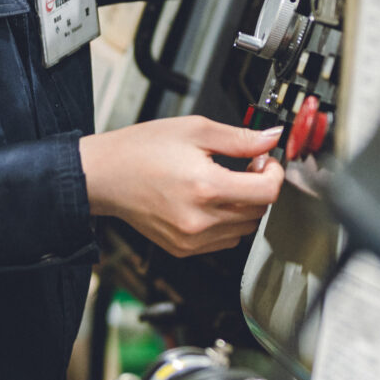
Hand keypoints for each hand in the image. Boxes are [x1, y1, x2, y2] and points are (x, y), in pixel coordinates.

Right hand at [79, 117, 285, 256]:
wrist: (106, 175)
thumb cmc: (142, 150)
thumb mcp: (195, 130)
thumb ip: (240, 138)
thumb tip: (270, 139)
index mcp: (206, 187)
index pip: (268, 192)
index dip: (274, 173)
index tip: (264, 162)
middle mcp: (200, 220)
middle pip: (259, 211)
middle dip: (259, 187)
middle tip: (244, 167)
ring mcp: (191, 239)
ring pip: (244, 228)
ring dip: (244, 206)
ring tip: (223, 184)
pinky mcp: (183, 249)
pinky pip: (225, 240)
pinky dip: (227, 223)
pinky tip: (209, 202)